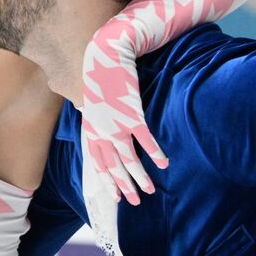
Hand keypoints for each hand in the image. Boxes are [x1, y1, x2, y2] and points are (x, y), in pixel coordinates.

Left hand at [81, 31, 167, 204]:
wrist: (105, 53)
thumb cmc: (101, 74)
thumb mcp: (96, 100)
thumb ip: (101, 117)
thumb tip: (105, 126)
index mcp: (92, 129)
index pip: (99, 163)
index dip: (108, 182)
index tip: (117, 196)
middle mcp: (102, 131)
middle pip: (114, 166)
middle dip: (125, 186)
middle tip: (135, 202)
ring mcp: (116, 125)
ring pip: (128, 159)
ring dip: (140, 177)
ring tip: (150, 190)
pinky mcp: (131, 115)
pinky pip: (144, 140)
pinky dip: (154, 153)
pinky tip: (163, 163)